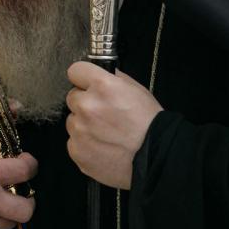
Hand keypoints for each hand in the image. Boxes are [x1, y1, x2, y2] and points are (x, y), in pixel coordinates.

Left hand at [65, 61, 161, 188]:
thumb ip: (113, 79)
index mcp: (102, 86)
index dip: (83, 78)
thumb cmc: (150, 123)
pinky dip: (85, 144)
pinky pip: (74, 142)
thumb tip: (97, 73)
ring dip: (84, 125)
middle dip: (85, 103)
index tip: (88, 85)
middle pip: (72, 97)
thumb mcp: (136, 90)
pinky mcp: (76, 150)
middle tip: (104, 115)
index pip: (76, 71)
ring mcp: (79, 130)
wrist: (156, 158)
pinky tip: (103, 147)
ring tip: (106, 134)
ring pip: (73, 121)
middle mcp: (86, 106)